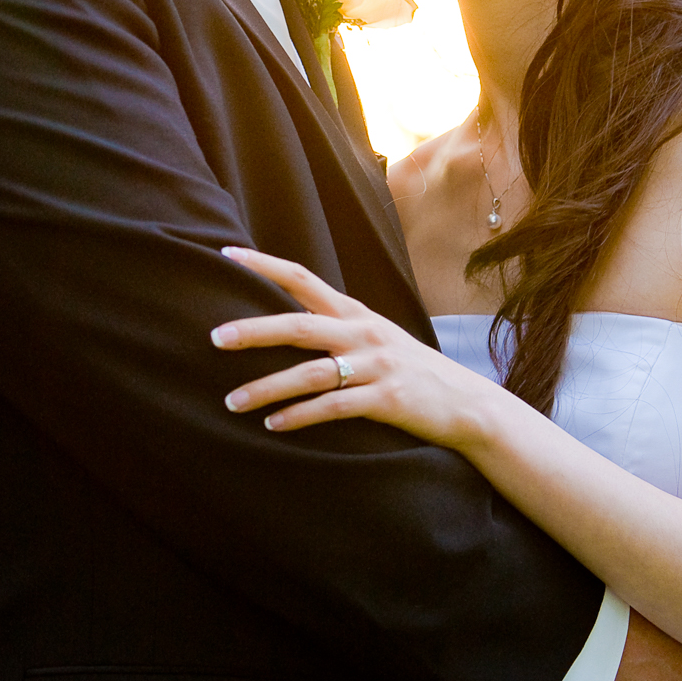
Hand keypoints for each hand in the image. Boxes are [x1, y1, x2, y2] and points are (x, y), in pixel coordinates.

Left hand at [213, 247, 498, 449]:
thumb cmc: (411, 371)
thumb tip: (286, 323)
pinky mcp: (386, 400)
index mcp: (356, 314)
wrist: (467, 403)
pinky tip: (273, 426)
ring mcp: (376, 366)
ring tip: (231, 402)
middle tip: (214, 338)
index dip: (265, 265)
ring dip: (266, 388)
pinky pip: (333, 407)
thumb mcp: (376, 338)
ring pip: (309, 374)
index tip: (226, 255)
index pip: (303, 279)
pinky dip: (299, 416)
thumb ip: (338, 327)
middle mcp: (363, 333)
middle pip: (298, 326)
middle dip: (253, 331)